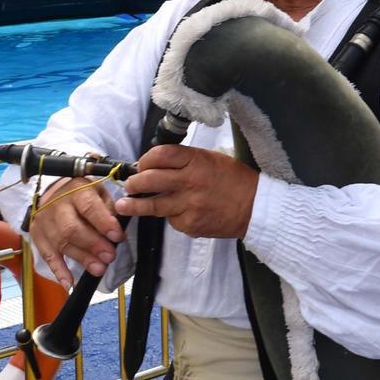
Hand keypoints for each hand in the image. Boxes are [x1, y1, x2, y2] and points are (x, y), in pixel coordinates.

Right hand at [29, 174, 124, 282]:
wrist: (54, 192)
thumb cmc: (84, 194)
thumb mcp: (100, 192)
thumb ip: (108, 209)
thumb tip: (116, 231)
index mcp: (77, 191)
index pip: (89, 207)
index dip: (103, 223)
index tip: (117, 237)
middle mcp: (57, 207)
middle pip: (71, 229)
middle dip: (92, 244)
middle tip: (109, 257)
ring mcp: (45, 223)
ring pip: (61, 243)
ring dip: (81, 258)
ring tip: (99, 269)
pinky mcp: (38, 236)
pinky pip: (47, 256)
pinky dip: (58, 271)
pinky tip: (69, 283)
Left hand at [114, 144, 258, 240]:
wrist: (256, 207)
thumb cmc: (234, 180)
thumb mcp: (211, 159)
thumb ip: (185, 161)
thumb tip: (156, 165)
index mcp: (196, 160)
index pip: (159, 155)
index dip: (145, 160)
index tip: (141, 165)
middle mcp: (190, 181)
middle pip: (149, 180)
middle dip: (134, 183)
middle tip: (129, 185)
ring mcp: (189, 205)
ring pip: (152, 205)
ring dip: (134, 205)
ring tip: (124, 205)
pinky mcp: (190, 224)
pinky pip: (171, 220)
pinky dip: (170, 217)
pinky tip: (176, 213)